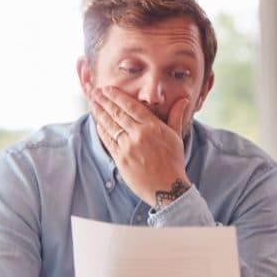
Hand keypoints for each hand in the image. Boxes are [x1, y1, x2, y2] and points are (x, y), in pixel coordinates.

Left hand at [90, 86, 190, 204]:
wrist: (167, 187)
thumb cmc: (174, 162)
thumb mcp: (176, 136)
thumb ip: (176, 116)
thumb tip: (184, 100)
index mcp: (153, 127)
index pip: (131, 106)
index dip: (117, 96)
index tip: (108, 89)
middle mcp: (139, 135)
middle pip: (117, 113)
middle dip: (104, 101)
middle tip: (95, 92)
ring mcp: (128, 147)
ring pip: (110, 126)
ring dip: (100, 113)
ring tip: (93, 104)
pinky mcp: (121, 159)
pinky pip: (108, 141)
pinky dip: (102, 131)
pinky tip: (98, 123)